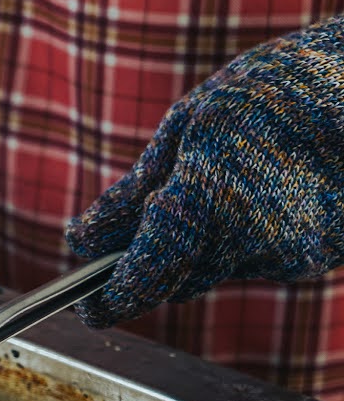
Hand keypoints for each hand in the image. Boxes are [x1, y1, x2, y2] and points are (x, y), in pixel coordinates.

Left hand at [67, 15, 343, 327]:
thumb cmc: (270, 93)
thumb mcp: (187, 124)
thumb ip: (134, 192)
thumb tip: (83, 240)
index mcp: (210, 199)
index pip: (149, 272)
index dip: (114, 297)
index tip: (89, 307)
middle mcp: (253, 242)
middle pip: (181, 278)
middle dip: (152, 266)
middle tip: (135, 236)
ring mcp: (292, 256)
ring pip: (219, 268)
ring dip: (202, 243)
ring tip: (221, 179)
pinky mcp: (317, 259)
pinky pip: (258, 260)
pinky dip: (244, 236)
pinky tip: (257, 191)